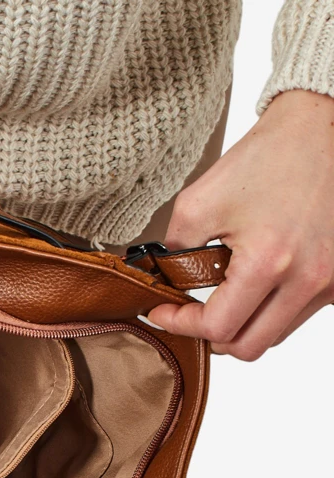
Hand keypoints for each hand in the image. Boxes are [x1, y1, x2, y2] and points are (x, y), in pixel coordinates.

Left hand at [147, 90, 333, 359]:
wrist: (324, 129)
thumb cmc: (268, 158)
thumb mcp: (201, 201)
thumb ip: (174, 250)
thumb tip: (161, 282)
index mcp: (269, 263)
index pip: (217, 328)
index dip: (181, 325)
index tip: (163, 312)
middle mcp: (307, 280)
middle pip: (247, 347)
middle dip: (212, 336)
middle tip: (192, 314)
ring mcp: (330, 283)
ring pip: (274, 336)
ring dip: (244, 325)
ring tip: (226, 295)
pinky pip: (299, 316)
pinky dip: (273, 311)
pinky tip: (259, 285)